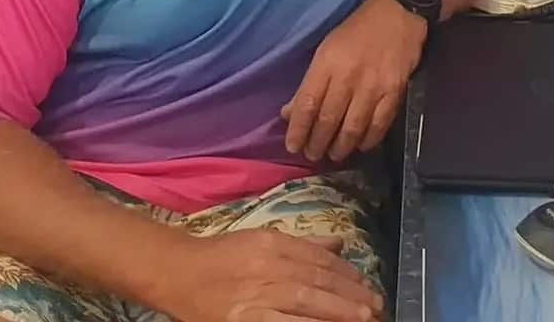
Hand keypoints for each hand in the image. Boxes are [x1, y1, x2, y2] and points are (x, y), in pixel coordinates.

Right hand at [154, 230, 380, 321]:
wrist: (177, 272)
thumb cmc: (221, 256)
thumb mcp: (262, 239)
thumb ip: (302, 244)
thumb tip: (339, 243)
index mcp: (274, 243)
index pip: (319, 258)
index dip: (347, 273)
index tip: (368, 285)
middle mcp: (268, 265)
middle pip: (317, 280)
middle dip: (350, 294)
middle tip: (376, 306)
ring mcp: (256, 294)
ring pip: (305, 302)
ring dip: (337, 310)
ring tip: (363, 317)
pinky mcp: (245, 319)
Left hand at [280, 0, 424, 162]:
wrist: (399, 13)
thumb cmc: (358, 28)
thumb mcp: (327, 48)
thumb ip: (310, 82)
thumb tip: (290, 112)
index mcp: (327, 62)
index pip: (308, 103)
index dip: (298, 129)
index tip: (292, 146)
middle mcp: (349, 76)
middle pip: (328, 119)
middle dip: (317, 143)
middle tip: (312, 155)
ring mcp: (373, 85)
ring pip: (353, 127)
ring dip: (341, 147)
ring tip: (334, 155)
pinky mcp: (395, 91)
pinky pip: (379, 124)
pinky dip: (368, 140)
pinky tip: (361, 146)